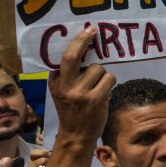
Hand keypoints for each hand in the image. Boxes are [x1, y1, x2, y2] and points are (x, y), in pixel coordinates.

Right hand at [47, 26, 115, 142]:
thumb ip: (66, 75)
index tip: (88, 30)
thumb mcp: (60, 92)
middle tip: (94, 31)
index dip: (78, 41)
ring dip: (103, 74)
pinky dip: (110, 82)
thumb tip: (80, 50)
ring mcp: (80, 93)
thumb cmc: (72, 111)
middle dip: (85, 40)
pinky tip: (104, 92)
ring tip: (98, 86)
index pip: (64, 57)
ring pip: (99, 68)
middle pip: (74, 57)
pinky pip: (109, 79)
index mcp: (56, 82)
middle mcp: (65, 86)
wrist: (76, 136)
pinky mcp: (95, 99)